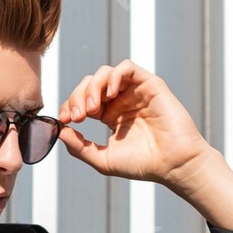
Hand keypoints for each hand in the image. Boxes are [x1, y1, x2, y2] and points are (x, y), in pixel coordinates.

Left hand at [57, 59, 215, 185]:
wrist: (173, 165)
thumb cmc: (143, 164)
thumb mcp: (103, 159)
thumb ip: (79, 147)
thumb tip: (59, 131)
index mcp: (110, 115)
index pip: (82, 100)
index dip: (69, 106)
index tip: (66, 120)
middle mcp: (121, 101)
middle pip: (90, 84)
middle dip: (77, 97)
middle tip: (79, 117)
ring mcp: (135, 91)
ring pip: (105, 73)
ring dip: (93, 87)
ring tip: (92, 109)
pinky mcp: (150, 85)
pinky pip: (127, 68)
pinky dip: (114, 76)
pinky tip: (111, 95)